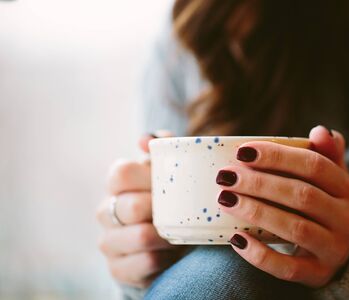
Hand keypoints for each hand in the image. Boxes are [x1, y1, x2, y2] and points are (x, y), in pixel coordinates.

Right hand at [96, 132, 181, 287]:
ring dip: (165, 236)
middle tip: (180, 211)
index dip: (147, 178)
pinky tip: (171, 253)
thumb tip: (145, 140)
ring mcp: (110, 241)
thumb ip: (163, 149)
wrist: (167, 244)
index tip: (167, 184)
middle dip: (160, 209)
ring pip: (138, 236)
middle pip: (130, 205)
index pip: (120, 172)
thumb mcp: (170, 173)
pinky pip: (144, 263)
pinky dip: (164, 258)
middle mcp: (107, 210)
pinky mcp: (118, 269)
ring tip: (179, 233)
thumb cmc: (169, 201)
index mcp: (117, 184)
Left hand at [216, 126, 348, 286]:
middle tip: (225, 176)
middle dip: (260, 183)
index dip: (278, 156)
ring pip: (295, 230)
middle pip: (301, 196)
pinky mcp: (318, 275)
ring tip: (225, 199)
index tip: (242, 151)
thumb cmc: (325, 204)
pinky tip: (236, 239)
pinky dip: (260, 255)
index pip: (314, 166)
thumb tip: (320, 131)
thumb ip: (325, 154)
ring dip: (257, 212)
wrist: (342, 250)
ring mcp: (334, 249)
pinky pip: (288, 268)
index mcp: (347, 188)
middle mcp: (347, 219)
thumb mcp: (331, 178)